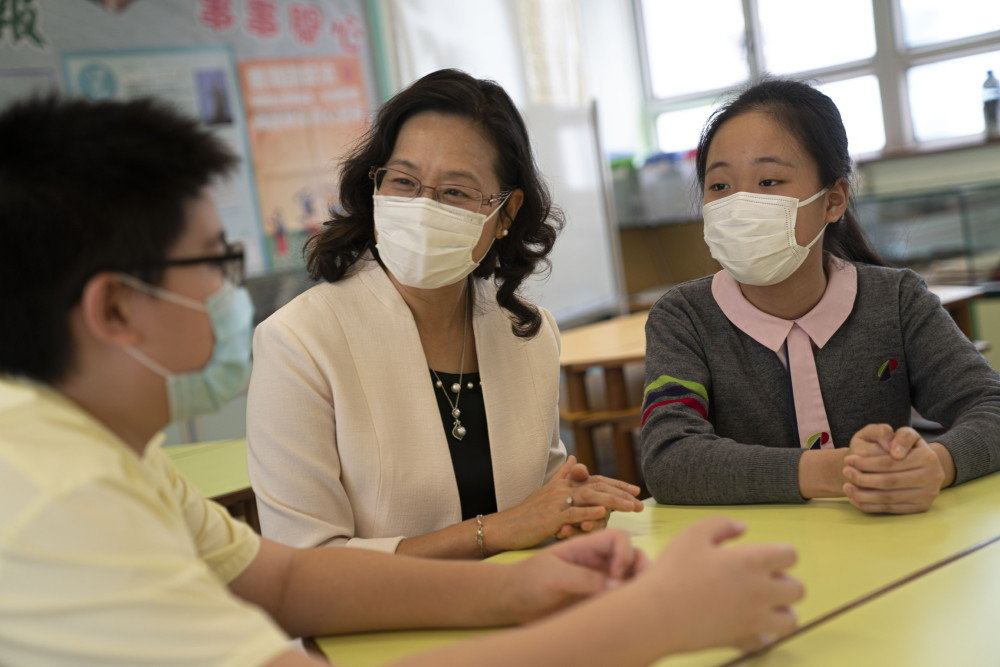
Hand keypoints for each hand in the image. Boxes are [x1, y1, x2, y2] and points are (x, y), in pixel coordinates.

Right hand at [485, 456, 642, 552]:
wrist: (506, 526)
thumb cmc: (527, 513)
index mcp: (564, 484)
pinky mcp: (550, 517)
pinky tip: (604, 514)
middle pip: (597, 486)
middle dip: (621, 494)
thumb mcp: (546, 491)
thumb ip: (562, 475)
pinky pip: (572, 513)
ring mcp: (556, 502)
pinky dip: (588, 512)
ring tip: (631, 507)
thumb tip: (574, 459)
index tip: (634, 491)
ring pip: (590, 498)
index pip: (595, 480)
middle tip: (640, 502)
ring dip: (613, 502)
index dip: (616, 484)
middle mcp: (562, 489)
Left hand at [500, 529, 648, 622]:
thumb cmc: (527, 581)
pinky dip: (627, 605)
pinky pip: (620, 600)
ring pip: (631, 580)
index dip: (625, 553)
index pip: (619, 538)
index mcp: (586, 546)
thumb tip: (618, 585)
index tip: (616, 574)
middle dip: (640, 570)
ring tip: (628, 605)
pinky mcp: (596, 601)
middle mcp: (597, 562)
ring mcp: (599, 582)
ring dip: (637, 588)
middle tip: (633, 592)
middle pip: (632, 557)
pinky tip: (619, 616)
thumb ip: (584, 578)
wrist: (512, 602)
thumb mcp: (554, 576)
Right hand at [640, 517, 801, 653]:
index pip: (790, 556)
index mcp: (752, 562)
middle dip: (785, 583)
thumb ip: (720, 525)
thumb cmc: (673, 571)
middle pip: (798, 590)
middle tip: (761, 580)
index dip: (780, 554)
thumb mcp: (692, 535)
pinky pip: (766, 641)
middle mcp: (761, 592)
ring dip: (781, 611)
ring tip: (760, 605)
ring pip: (791, 620)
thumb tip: (742, 528)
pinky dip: (760, 634)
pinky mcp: (743, 640)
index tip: (764, 557)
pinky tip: (744, 624)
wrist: (657, 614)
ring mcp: (755, 620)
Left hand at [842, 424, 944, 513]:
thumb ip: (899, 436)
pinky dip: (870, 506)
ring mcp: (927, 495)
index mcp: (927, 457)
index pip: (889, 463)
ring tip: (846, 487)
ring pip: (888, 498)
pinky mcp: (921, 508)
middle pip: (888, 481)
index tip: (848, 460)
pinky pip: (891, 509)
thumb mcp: (905, 433)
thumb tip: (895, 453)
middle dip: (862, 478)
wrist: (922, 466)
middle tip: (845, 472)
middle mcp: (932, 477)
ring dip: (863, 494)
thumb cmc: (906, 447)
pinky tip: (855, 499)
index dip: (866, 463)